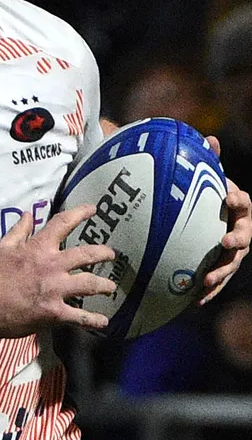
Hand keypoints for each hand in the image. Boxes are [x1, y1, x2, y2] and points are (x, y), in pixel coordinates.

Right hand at [0, 206, 116, 336]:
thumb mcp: (3, 248)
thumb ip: (19, 231)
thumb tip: (28, 214)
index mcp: (39, 248)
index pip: (64, 223)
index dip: (81, 213)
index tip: (93, 209)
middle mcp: (53, 266)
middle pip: (87, 254)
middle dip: (103, 253)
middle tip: (111, 255)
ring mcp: (56, 290)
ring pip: (90, 284)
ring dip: (104, 285)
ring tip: (110, 287)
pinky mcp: (55, 313)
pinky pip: (80, 317)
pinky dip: (94, 320)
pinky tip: (103, 322)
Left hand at [199, 135, 251, 304]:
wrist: (207, 216)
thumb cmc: (206, 194)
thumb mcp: (206, 178)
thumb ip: (208, 161)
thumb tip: (209, 138)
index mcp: (238, 206)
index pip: (243, 201)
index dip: (237, 199)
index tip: (227, 198)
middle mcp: (240, 229)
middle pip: (244, 237)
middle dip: (236, 241)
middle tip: (224, 243)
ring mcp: (233, 252)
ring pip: (231, 264)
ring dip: (221, 273)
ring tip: (206, 280)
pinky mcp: (221, 267)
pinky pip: (217, 281)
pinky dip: (208, 291)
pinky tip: (194, 301)